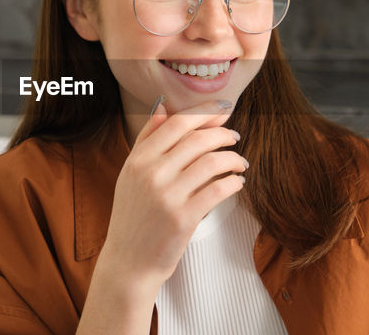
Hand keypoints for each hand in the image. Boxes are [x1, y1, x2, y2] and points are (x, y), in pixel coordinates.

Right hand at [95, 98, 249, 291]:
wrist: (129, 262)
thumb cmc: (133, 216)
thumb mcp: (131, 174)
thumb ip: (147, 139)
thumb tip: (163, 106)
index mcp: (138, 159)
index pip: (177, 123)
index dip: (205, 111)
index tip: (223, 108)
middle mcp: (151, 173)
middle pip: (198, 139)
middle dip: (223, 133)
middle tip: (234, 136)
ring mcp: (167, 196)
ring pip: (212, 162)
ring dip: (233, 158)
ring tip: (240, 162)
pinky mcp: (184, 218)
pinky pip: (218, 190)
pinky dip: (234, 182)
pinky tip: (238, 183)